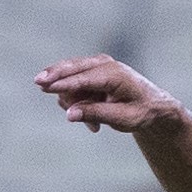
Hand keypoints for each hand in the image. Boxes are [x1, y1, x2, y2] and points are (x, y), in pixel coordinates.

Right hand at [34, 55, 186, 135]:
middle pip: (71, 67)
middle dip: (54, 77)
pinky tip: (94, 122)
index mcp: (114, 74)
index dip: (63, 83)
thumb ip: (95, 114)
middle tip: (38, 83)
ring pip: (70, 79)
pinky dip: (78, 103)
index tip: (44, 86)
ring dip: (75, 104)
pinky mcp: (92, 72)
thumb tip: (69, 114)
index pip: (83, 78)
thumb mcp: (122, 119)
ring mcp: (98, 65)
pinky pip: (74, 85)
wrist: (153, 106)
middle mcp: (104, 64)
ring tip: (94, 127)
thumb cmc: (141, 112)